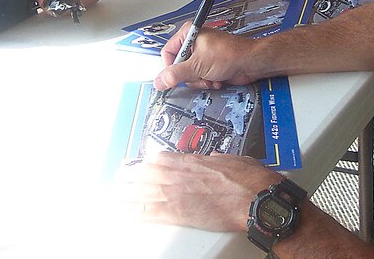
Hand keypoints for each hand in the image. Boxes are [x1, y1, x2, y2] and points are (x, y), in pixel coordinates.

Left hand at [124, 152, 280, 231]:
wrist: (256, 199)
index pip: (162, 158)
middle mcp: (180, 175)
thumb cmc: (250, 181)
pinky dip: (135, 214)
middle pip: (146, 172)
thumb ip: (216, 160)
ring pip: (142, 191)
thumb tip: (212, 160)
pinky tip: (126, 215)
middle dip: (131, 175)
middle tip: (121, 177)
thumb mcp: (232, 160)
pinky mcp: (178, 213)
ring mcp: (177, 193)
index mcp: (193, 162)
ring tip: (116, 195)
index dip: (149, 162)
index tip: (141, 164)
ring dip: (127, 193)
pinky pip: (149, 213)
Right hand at [155, 24, 261, 90]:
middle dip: (190, 76)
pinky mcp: (209, 66)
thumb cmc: (231, 54)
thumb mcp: (198, 66)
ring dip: (200, 80)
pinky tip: (216, 79)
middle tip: (200, 74)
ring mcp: (202, 56)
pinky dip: (207, 81)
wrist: (250, 63)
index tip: (174, 77)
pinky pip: (199, 78)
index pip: (168, 53)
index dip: (170, 67)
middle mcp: (194, 44)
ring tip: (210, 76)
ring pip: (189, 75)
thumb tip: (159, 81)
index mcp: (189, 34)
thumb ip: (176, 74)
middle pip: (178, 66)